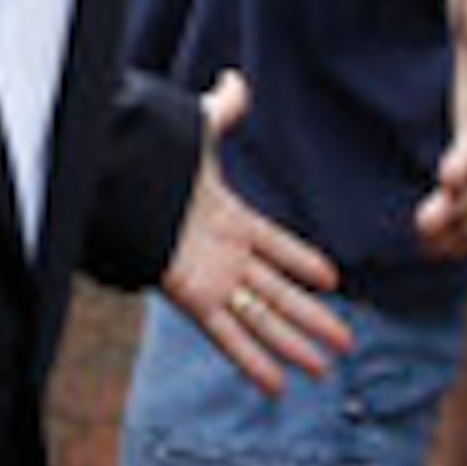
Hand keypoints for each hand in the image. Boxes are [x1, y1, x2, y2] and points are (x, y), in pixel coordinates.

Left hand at [159, 71, 351, 394]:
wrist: (121, 183)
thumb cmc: (156, 159)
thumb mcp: (198, 132)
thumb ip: (221, 111)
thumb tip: (236, 79)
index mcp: (230, 219)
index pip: (277, 244)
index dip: (302, 261)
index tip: (331, 278)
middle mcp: (226, 255)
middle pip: (279, 291)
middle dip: (311, 317)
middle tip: (345, 342)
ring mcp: (214, 280)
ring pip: (263, 318)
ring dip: (292, 345)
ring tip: (322, 370)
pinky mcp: (195, 300)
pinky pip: (229, 335)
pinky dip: (253, 361)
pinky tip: (275, 386)